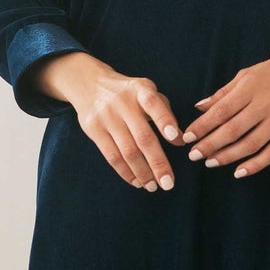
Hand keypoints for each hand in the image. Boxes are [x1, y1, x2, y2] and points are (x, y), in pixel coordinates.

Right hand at [32, 51, 184, 191]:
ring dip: (142, 172)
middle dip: (157, 162)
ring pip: (127, 151)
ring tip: (153, 186)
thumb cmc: (128, 93)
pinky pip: (111, 156)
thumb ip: (165, 113)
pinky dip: (126, 172)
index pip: (154, 104)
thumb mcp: (147, 92)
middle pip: (142, 137)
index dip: (165, 121)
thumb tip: (181, 141)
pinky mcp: (93, 129)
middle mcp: (123, 103)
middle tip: (168, 183)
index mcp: (140, 90)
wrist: (89, 83)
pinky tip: (137, 181)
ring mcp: (106, 117)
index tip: (177, 139)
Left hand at [182, 51, 269, 177]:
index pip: (221, 110)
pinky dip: (255, 165)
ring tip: (210, 162)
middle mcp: (264, 105)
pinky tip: (239, 172)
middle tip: (193, 155)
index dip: (202, 126)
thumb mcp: (247, 75)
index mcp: (250, 88)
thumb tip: (199, 107)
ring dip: (228, 156)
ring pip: (250, 144)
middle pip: (233, 130)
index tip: (187, 137)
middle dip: (210, 144)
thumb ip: (223, 93)